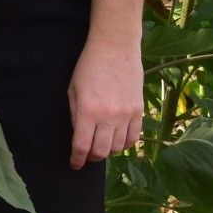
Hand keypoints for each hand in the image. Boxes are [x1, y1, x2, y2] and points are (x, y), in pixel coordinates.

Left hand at [67, 38, 143, 169]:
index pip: (82, 145)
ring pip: (118, 147)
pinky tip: (117, 141)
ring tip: (101, 146)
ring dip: (108, 151)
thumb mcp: (73, 90)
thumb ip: (75, 115)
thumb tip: (79, 136)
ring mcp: (126, 115)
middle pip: (102, 151)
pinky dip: (124, 144)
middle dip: (92, 157)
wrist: (115, 48)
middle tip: (87, 156)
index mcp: (89, 111)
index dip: (77, 159)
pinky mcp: (139, 111)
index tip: (74, 164)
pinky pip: (134, 137)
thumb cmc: (88, 66)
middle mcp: (109, 116)